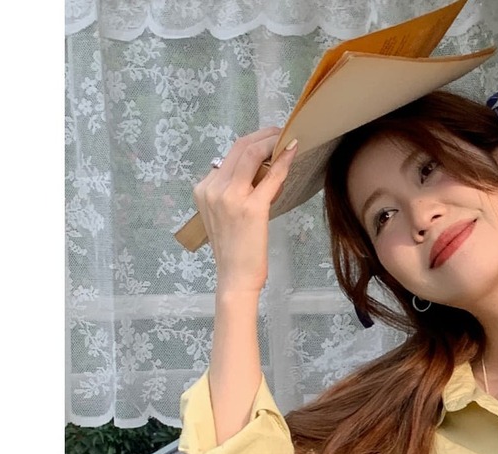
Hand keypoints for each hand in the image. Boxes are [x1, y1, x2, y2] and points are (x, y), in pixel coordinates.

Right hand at [192, 127, 297, 293]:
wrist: (234, 278)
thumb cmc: (234, 251)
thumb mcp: (223, 216)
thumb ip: (230, 193)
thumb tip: (253, 173)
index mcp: (204, 189)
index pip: (229, 155)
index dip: (251, 142)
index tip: (267, 138)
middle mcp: (213, 188)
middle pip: (239, 148)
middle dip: (263, 136)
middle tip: (281, 132)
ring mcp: (230, 197)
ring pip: (252, 156)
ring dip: (272, 143)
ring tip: (287, 140)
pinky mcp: (251, 208)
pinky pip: (270, 177)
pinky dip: (283, 162)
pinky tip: (293, 153)